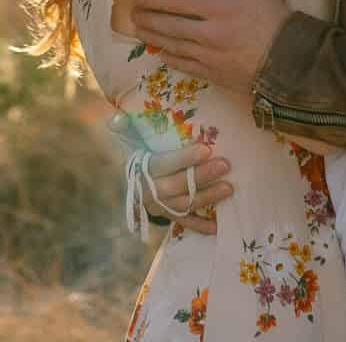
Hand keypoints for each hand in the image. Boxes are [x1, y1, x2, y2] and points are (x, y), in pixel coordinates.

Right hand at [106, 132, 233, 234]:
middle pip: (177, 185)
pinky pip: (185, 222)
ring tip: (229, 187)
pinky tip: (217, 227)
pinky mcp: (168, 216)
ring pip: (184, 203)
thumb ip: (123, 125)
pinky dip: (201, 226)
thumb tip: (117, 117)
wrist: (131, 180)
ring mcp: (159, 206)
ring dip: (207, 197)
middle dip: (202, 176)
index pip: (163, 164)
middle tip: (225, 165)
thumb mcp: (128, 137)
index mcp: (141, 169)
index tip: (206, 149)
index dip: (184, 158)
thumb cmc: (138, 151)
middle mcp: (149, 190)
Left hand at [130, 0, 290, 91]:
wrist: (290, 63)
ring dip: (153, 38)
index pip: (178, 3)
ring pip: (172, 46)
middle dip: (148, 19)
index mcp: (219, 10)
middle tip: (133, 14)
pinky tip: (161, 53)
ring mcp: (209, 57)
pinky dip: (170, 59)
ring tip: (139, 31)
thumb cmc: (275, 22)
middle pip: (169, 26)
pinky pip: (184, 66)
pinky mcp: (213, 75)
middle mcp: (208, 35)